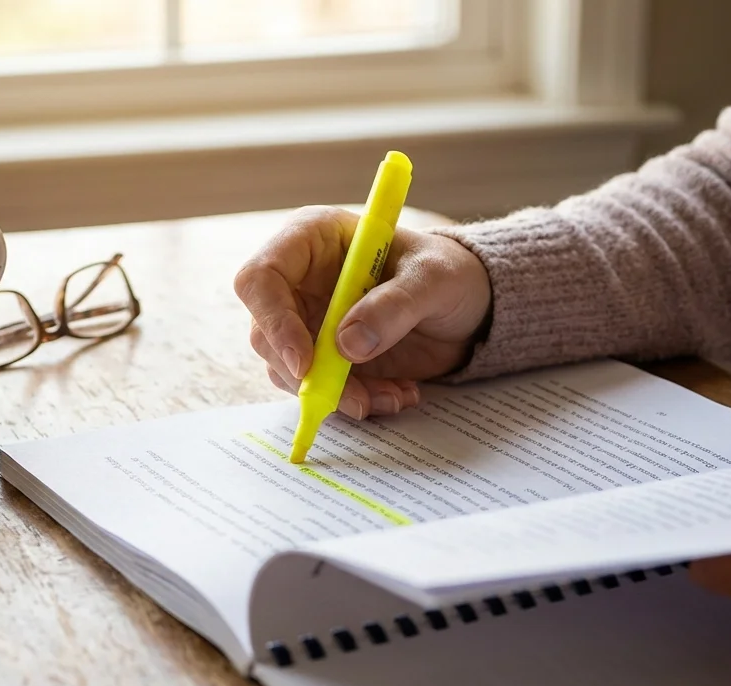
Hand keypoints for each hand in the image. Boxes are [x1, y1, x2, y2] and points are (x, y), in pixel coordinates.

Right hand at [234, 206, 489, 418]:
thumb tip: (345, 345)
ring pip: (291, 371)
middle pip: (266, 334)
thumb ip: (393, 306)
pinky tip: (399, 393)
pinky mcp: (324, 358)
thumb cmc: (447, 272)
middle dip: (308, 375)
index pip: (261, 278)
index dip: (274, 321)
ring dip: (339, 394)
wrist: (469, 305)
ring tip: (395, 395)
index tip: (306, 363)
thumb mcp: (433, 279)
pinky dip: (358, 401)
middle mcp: (299, 282)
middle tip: (357, 399)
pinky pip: (321, 390)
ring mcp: (307, 322)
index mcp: (311, 239)